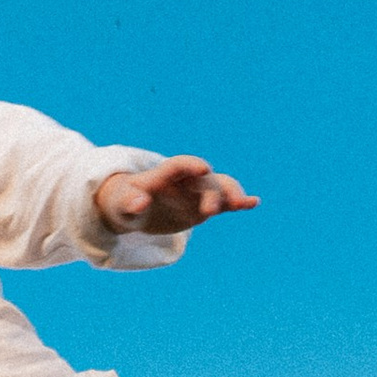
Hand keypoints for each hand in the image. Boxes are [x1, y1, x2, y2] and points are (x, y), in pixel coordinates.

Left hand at [92, 155, 257, 234]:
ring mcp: (196, 193)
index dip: (191, 166)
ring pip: (218, 189)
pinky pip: (223, 203)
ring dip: (230, 195)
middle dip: (209, 193)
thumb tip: (139, 203)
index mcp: (164, 175)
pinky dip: (237, 202)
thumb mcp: (122, 205)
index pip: (179, 165)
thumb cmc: (124, 203)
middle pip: (202, 181)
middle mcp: (184, 181)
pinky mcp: (203, 206)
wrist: (132, 208)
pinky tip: (254, 203)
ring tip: (243, 204)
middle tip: (211, 211)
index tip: (203, 168)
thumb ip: (131, 202)